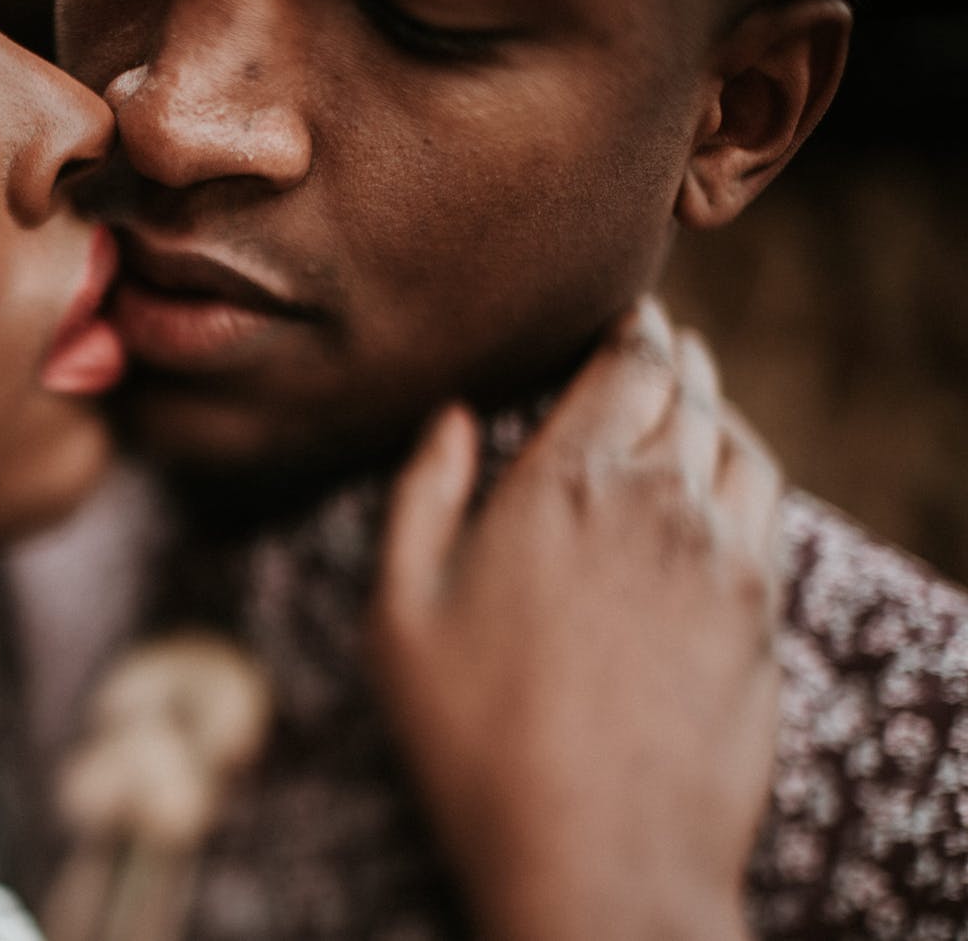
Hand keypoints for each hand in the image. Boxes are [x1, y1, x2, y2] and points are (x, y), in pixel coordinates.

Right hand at [367, 298, 780, 940]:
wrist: (597, 857)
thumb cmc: (474, 739)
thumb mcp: (401, 614)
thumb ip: (423, 496)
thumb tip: (452, 415)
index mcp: (562, 485)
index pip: (623, 364)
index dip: (627, 327)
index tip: (620, 310)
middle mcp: (656, 502)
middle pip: (686, 391)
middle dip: (670, 354)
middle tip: (652, 339)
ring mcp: (722, 557)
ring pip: (736, 441)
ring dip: (714, 403)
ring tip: (691, 394)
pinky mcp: (761, 615)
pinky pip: (768, 504)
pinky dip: (746, 464)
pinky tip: (723, 476)